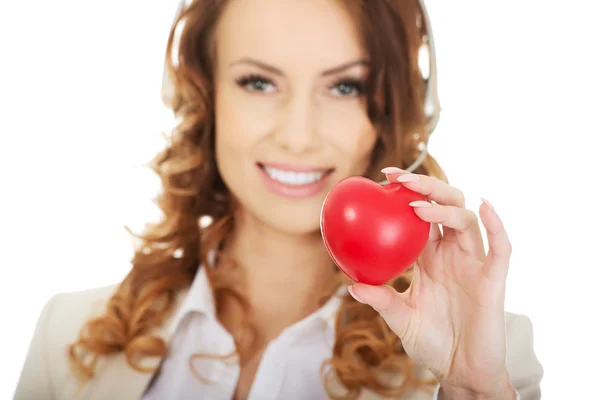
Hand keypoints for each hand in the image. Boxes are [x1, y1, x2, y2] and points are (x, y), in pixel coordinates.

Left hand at [347, 167, 515, 397]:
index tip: (384, 176)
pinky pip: (500, 248)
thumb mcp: (400, 318)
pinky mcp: (493, 279)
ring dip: (444, 207)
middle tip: (399, 178)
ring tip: (417, 206)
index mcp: (430, 258)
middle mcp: (452, 254)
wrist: (460, 371)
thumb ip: (381, 299)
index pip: (420, 216)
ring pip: (466, 221)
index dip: (407, 193)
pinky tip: (484, 206)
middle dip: (426, 187)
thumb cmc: (431, 342)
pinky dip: (497, 225)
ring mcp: (474, 264)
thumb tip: (350, 284)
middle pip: (445, 207)